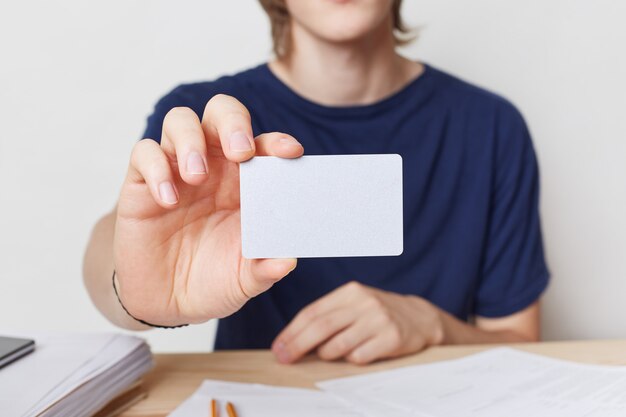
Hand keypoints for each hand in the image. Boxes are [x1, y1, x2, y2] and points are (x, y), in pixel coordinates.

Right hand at [113, 94, 303, 325]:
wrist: (167, 303)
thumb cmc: (213, 280)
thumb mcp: (244, 280)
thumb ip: (265, 269)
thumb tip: (288, 260)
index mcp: (245, 182)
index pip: (263, 145)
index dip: (277, 142)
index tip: (290, 153)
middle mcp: (213, 167)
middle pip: (221, 113)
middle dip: (233, 122)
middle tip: (241, 152)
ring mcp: (176, 171)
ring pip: (180, 121)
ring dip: (191, 140)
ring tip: (197, 176)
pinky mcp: (142, 184)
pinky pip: (144, 154)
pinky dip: (156, 168)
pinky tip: (168, 200)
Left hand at [271, 282, 444, 364]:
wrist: (419, 317)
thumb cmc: (376, 313)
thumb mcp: (354, 304)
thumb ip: (328, 315)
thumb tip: (293, 339)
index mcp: (350, 291)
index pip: (312, 312)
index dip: (292, 331)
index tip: (279, 347)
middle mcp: (364, 302)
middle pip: (321, 327)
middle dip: (298, 345)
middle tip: (285, 359)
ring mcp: (379, 319)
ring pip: (338, 345)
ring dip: (326, 354)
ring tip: (326, 355)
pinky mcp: (392, 338)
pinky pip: (359, 356)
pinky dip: (351, 359)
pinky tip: (356, 354)